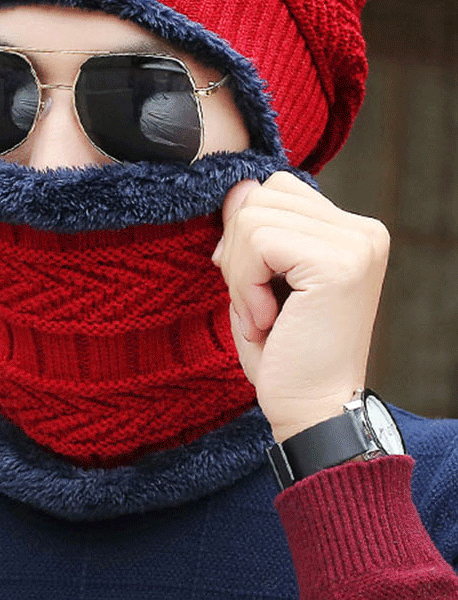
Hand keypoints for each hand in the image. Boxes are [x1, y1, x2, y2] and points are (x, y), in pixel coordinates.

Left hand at [212, 172, 389, 442]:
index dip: (245, 235)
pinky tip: (267, 322)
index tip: (251, 288)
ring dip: (240, 275)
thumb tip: (237, 188)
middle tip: (256, 309)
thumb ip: (253, 231)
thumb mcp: (261, 280)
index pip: (275, 190)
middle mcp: (363, 231)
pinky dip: (246, 285)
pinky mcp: (338, 263)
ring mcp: (355, 244)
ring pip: (253, 217)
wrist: (313, 410)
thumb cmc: (286, 355)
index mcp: (351, 231)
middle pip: (261, 196)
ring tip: (263, 318)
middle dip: (237, 254)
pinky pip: (259, 242)